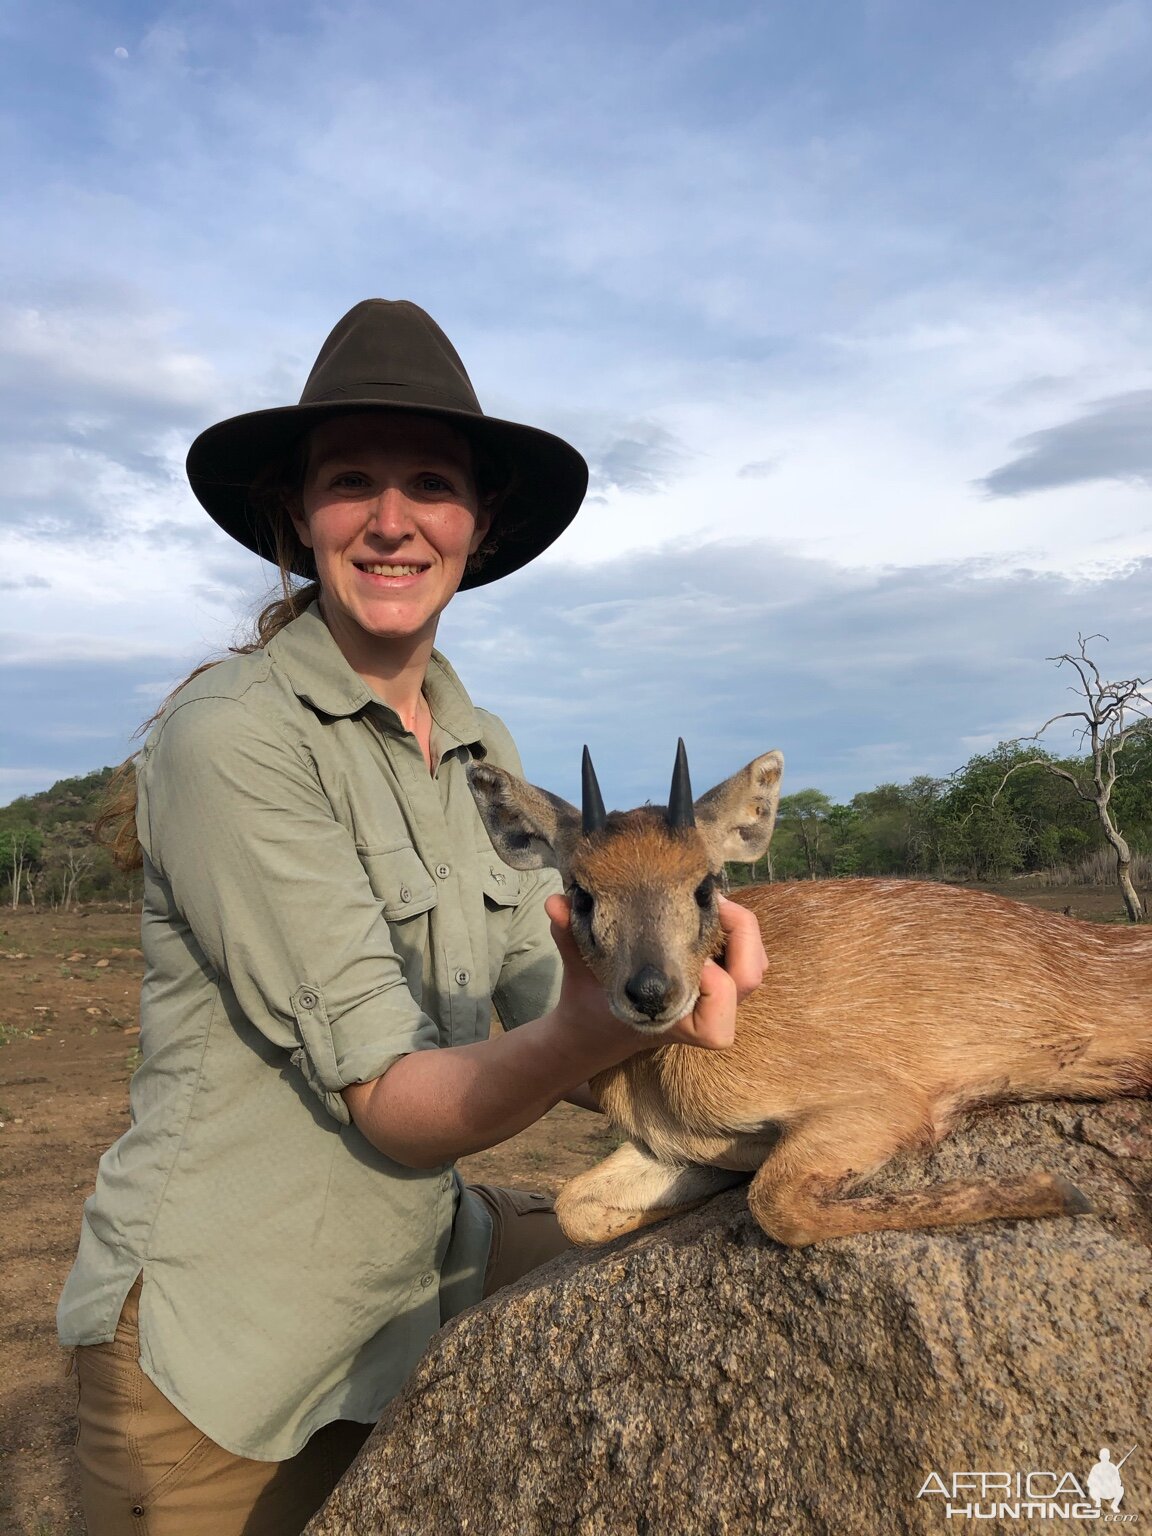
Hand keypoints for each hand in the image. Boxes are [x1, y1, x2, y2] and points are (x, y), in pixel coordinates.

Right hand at [544, 892, 766, 1054]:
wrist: (591, 1028)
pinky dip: (737, 935)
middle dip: (744, 936)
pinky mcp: (714, 983)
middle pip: (749, 981)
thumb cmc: (588, 1001)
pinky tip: (709, 909)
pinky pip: (744, 961)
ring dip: (744, 933)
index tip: (690, 957)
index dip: (716, 986)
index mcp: (673, 1022)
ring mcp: (711, 998)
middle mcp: (699, 1014)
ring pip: (754, 970)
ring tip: (714, 902)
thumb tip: (554, 901)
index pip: (719, 1020)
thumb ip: (568, 934)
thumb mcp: (577, 967)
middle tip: (714, 902)